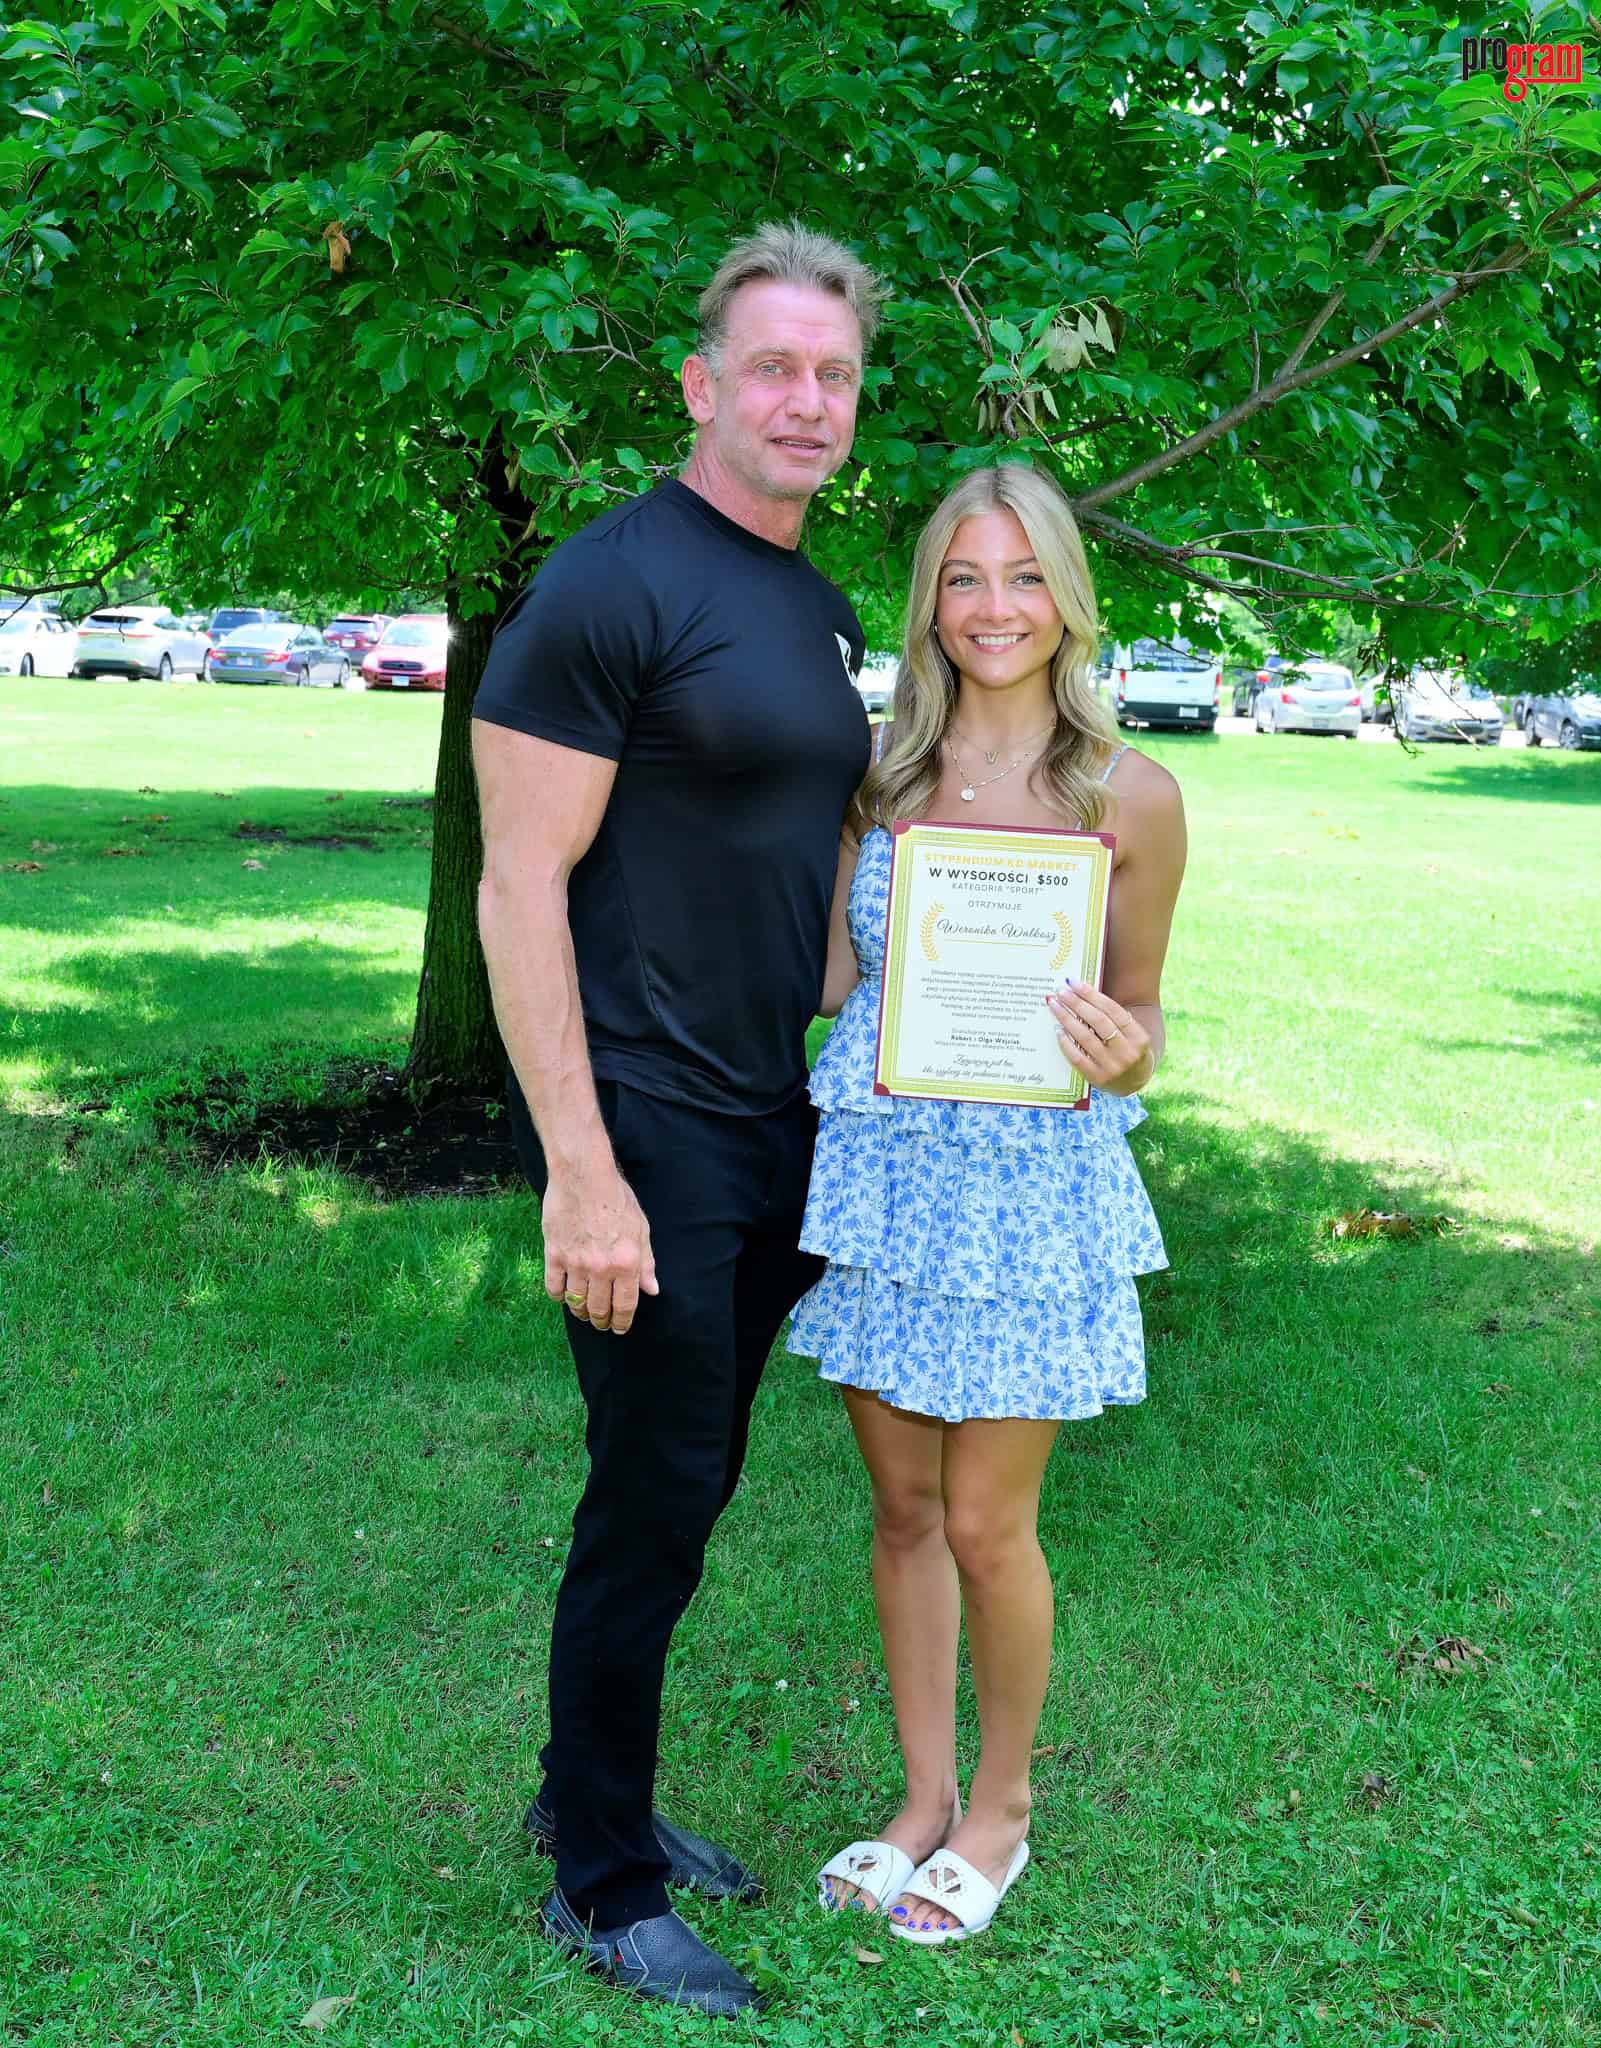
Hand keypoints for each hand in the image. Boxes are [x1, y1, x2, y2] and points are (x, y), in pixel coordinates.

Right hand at [541, 1161, 658, 1335]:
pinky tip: (564, 1295)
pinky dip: (559, 1297)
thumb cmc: (617, 1199)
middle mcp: (601, 1268)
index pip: (625, 1305)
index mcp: (626, 1263)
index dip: (622, 1322)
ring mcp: (575, 1263)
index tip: (620, 1328)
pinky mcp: (554, 1254)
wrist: (583, 1176)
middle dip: (602, 1321)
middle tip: (602, 1323)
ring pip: (576, 1302)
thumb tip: (651, 1290)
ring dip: (580, 1313)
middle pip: (599, 1309)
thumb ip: (646, 1262)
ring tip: (584, 1313)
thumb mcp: (641, 1229)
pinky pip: (554, 1287)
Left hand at [1047, 981, 1152, 1095]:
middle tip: (1061, 992)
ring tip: (1055, 1006)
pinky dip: (1066, 1042)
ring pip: (1085, 1038)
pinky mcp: (1097, 1079)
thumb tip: (1081, 993)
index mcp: (1139, 1037)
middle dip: (1077, 1004)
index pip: (1112, 1009)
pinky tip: (1058, 1029)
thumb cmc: (1128, 1050)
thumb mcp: (1131, 1034)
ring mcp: (1112, 1067)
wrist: (1135, 1082)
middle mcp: (1128, 1052)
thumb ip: (1112, 1017)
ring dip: (1067, 1019)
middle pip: (1098, 1021)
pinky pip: (1077, 1057)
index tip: (1073, 983)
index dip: (1091, 994)